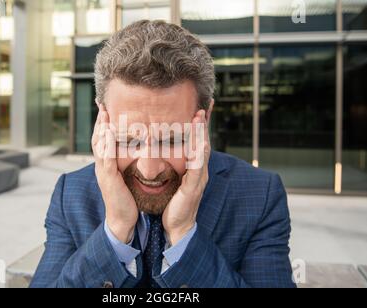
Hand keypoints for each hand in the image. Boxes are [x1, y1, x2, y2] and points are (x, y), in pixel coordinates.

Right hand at [92, 104, 137, 242]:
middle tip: (100, 103)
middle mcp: (102, 165)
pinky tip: (109, 133)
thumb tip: (137, 149)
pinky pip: (105, 159)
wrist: (123, 219)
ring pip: (99, 145)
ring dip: (100, 128)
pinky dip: (106, 145)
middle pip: (98, 138)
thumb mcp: (126, 176)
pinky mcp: (108, 179)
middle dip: (99, 120)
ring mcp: (103, 172)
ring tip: (103, 113)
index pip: (104, 139)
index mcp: (107, 164)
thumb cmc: (127, 198)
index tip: (105, 107)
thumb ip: (127, 163)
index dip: (104, 123)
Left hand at [162, 110, 210, 244]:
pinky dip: (199, 156)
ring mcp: (199, 178)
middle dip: (204, 123)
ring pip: (203, 152)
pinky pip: (197, 169)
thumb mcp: (173, 179)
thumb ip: (173, 166)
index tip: (201, 107)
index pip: (197, 141)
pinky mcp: (193, 188)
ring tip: (200, 117)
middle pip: (204, 141)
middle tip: (205, 105)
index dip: (199, 125)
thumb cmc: (173, 201)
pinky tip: (199, 145)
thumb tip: (161, 148)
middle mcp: (199, 170)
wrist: (177, 225)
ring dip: (202, 134)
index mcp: (193, 166)